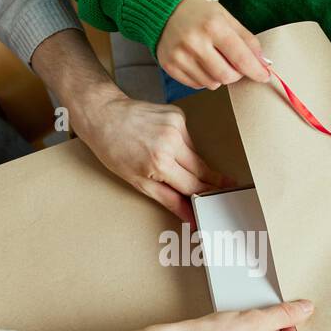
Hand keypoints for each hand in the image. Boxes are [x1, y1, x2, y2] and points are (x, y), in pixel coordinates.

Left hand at [74, 90, 227, 223]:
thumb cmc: (113, 150)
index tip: (219, 201)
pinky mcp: (178, 114)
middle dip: (211, 180)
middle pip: (202, 169)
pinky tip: (167, 144)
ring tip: (172, 163)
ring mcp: (176, 125)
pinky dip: (182, 146)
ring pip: (196, 154)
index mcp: (160, 162)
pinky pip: (189, 138)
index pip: (194, 185)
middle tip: (226, 187)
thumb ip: (169, 200)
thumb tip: (190, 216)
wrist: (103, 115)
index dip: (207, 195)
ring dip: (191, 163)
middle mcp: (171, 141)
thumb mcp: (137, 182)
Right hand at [157, 0, 273, 90]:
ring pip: (212, 83)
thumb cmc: (199, 11)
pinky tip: (200, 61)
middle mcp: (194, 42)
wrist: (163, 6)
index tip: (264, 75)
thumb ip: (246, 39)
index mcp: (212, 26)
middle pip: (227, 76)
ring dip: (219, 76)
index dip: (256, 70)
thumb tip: (263, 63)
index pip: (241, 58)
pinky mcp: (170, 66)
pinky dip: (204, 77)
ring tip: (214, 58)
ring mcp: (180, 56)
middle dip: (236, 74)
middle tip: (235, 63)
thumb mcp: (225, 16)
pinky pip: (196, 85)